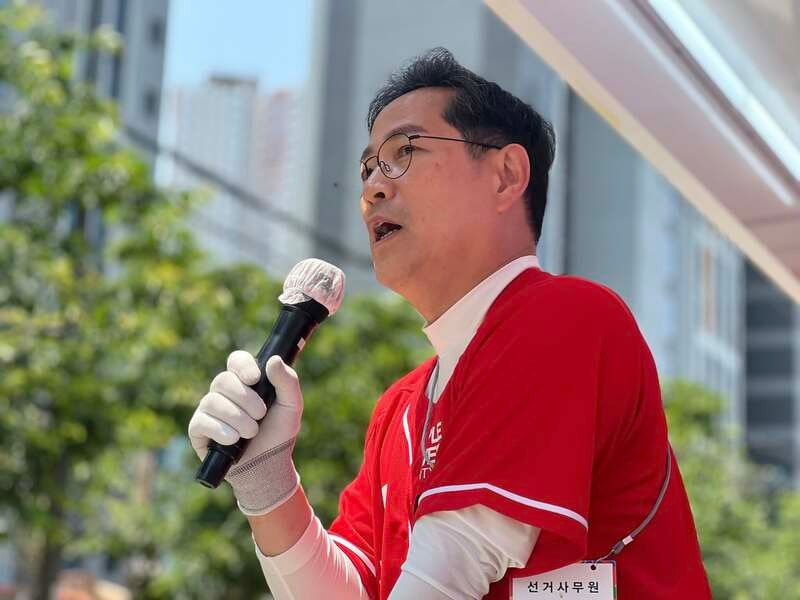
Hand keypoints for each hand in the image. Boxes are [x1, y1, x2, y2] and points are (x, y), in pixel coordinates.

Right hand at [188, 350, 303, 514]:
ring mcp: (209, 410)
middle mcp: (224, 392)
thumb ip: (287, 381)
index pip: (236, 360)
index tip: (255, 379)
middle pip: (223, 380)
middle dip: (245, 399)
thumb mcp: (291, 406)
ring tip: (251, 433)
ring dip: (237, 418)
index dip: (243, 366)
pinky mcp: (198, 429)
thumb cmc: (279, 433)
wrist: (268, 466)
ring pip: (212, 401)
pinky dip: (221, 431)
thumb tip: (274, 359)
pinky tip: (233, 440)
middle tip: (261, 415)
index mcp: (245, 381)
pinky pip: (201, 422)